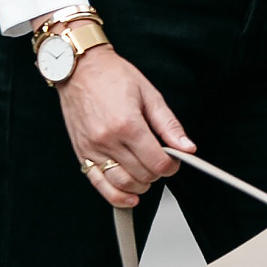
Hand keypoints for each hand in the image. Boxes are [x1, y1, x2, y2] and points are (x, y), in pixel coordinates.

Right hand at [56, 45, 194, 207]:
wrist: (79, 69)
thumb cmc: (112, 76)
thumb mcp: (149, 95)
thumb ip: (169, 125)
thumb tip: (187, 147)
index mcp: (128, 125)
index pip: (158, 163)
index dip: (171, 166)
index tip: (173, 160)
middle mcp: (108, 140)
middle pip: (142, 176)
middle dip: (157, 173)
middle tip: (159, 160)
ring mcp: (92, 149)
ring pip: (123, 184)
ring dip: (140, 186)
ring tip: (145, 173)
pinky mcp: (82, 154)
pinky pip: (99, 185)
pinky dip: (116, 196)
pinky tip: (129, 197)